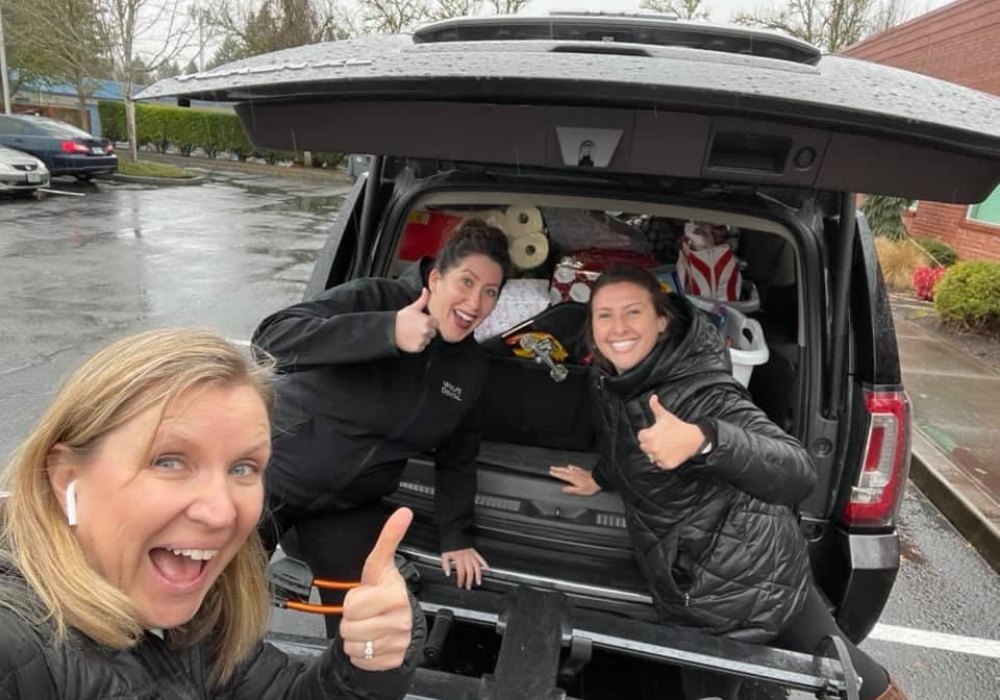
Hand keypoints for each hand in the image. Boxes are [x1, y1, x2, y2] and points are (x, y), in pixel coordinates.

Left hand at [340, 508, 414, 670]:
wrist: (399, 623)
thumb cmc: (385, 592)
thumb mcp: (380, 567)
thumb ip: (388, 539)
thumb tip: (403, 512)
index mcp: (396, 593)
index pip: (353, 604)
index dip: (353, 600)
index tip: (367, 593)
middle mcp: (401, 617)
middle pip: (349, 625)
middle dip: (351, 619)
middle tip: (366, 612)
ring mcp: (399, 640)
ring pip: (353, 643)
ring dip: (355, 636)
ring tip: (368, 625)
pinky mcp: (393, 659)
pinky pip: (360, 658)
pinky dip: (361, 652)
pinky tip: (372, 641)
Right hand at [394, 288, 438, 352]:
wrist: (390, 329)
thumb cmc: (402, 318)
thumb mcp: (413, 307)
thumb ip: (423, 299)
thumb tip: (426, 289)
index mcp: (427, 321)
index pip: (436, 323)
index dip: (430, 323)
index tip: (422, 322)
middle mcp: (426, 331)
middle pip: (433, 333)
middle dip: (427, 331)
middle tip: (416, 328)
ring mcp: (422, 340)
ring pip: (427, 340)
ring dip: (422, 338)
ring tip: (412, 334)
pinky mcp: (417, 348)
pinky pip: (422, 347)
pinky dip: (417, 345)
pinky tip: (410, 339)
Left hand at [441, 548, 488, 589]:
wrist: (455, 533)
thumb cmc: (449, 544)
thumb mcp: (444, 554)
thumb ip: (445, 564)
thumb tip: (447, 573)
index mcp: (459, 558)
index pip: (461, 572)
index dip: (461, 580)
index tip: (460, 585)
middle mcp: (466, 557)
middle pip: (470, 571)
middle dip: (469, 581)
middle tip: (468, 587)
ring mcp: (472, 554)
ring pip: (477, 567)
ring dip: (478, 575)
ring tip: (478, 582)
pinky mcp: (475, 551)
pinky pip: (481, 559)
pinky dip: (485, 564)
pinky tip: (487, 569)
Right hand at [549, 464, 600, 495]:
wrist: (599, 480)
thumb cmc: (590, 486)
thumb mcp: (580, 491)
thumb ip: (571, 490)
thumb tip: (564, 489)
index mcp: (573, 479)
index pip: (562, 476)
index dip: (556, 474)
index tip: (551, 472)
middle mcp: (575, 474)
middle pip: (564, 471)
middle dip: (557, 469)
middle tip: (551, 468)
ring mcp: (579, 472)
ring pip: (568, 469)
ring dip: (562, 468)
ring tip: (557, 467)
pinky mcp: (582, 471)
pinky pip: (574, 468)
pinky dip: (571, 467)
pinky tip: (570, 466)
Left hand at [636, 394, 705, 469]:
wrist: (693, 438)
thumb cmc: (678, 426)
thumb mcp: (665, 416)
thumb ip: (655, 407)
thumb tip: (652, 397)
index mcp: (649, 436)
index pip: (640, 437)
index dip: (648, 433)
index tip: (656, 432)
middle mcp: (653, 448)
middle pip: (644, 447)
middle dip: (650, 443)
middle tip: (662, 439)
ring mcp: (660, 457)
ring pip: (651, 456)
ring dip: (657, 452)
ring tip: (666, 445)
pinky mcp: (666, 465)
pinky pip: (660, 464)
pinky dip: (664, 460)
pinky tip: (670, 452)